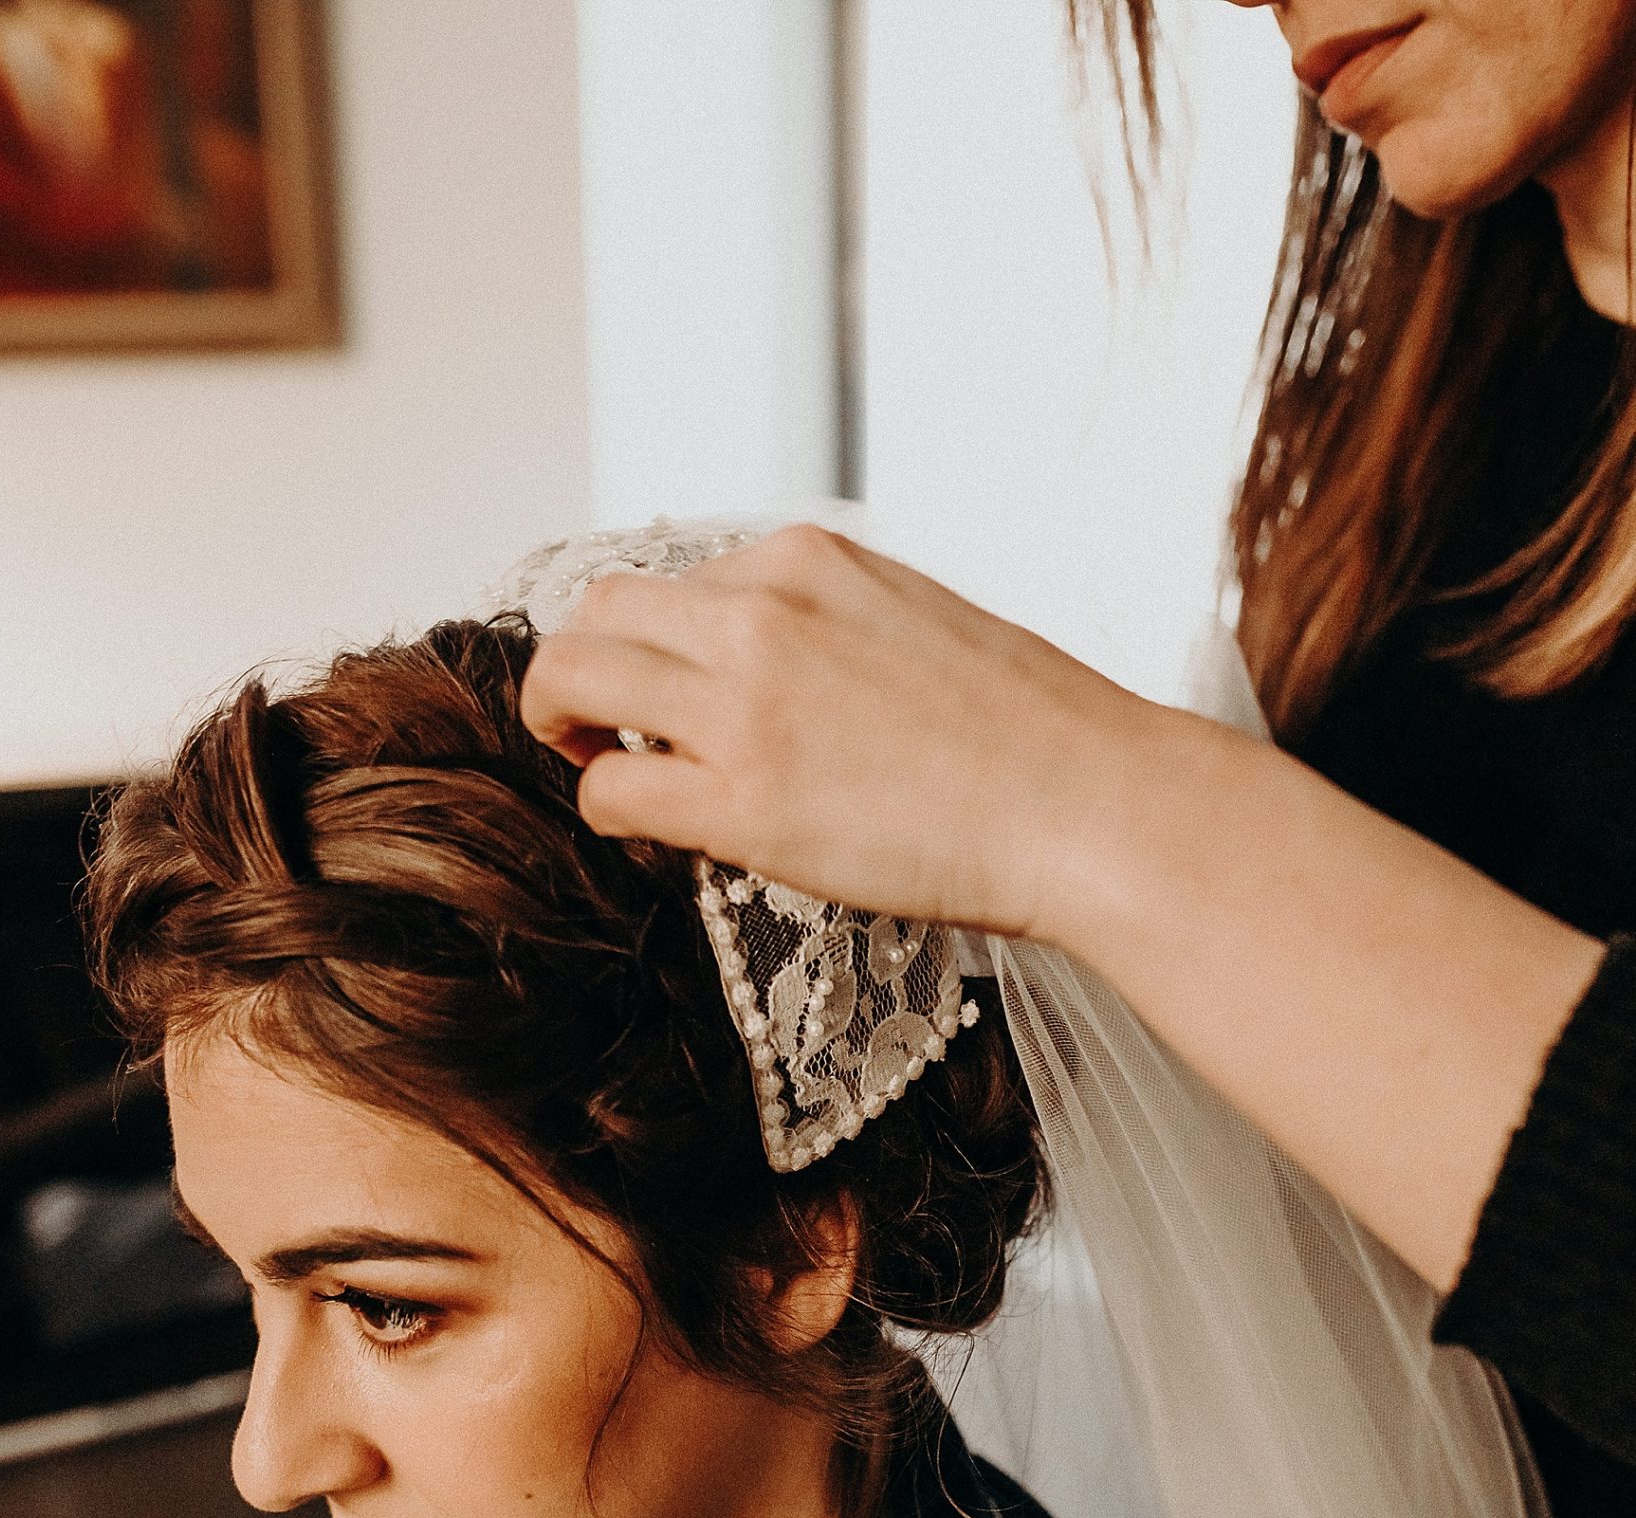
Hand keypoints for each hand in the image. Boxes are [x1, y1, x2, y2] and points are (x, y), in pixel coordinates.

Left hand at [518, 523, 1162, 940]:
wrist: (1088, 803)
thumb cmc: (1031, 735)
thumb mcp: (916, 622)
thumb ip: (830, 627)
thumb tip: (776, 673)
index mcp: (808, 560)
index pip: (680, 581)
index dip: (659, 641)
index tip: (673, 688)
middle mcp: (761, 613)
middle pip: (599, 611)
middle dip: (579, 665)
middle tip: (592, 719)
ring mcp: (745, 704)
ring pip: (573, 678)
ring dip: (563, 721)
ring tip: (592, 760)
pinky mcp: (742, 801)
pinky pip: (611, 787)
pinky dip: (604, 803)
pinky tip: (643, 824)